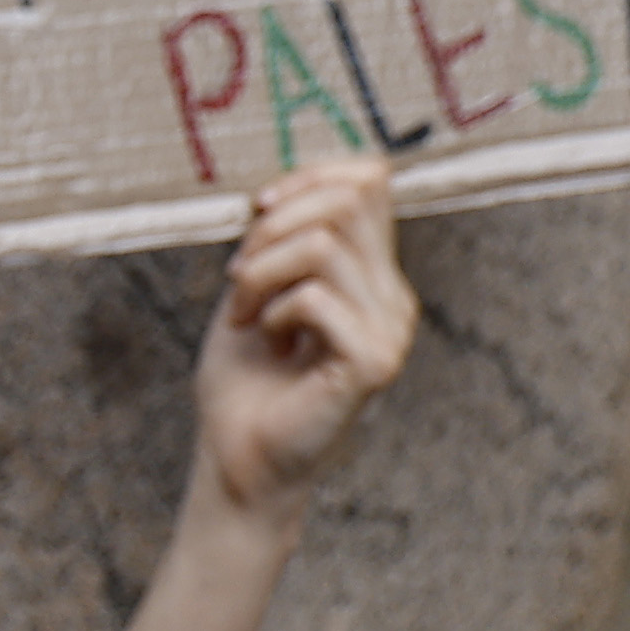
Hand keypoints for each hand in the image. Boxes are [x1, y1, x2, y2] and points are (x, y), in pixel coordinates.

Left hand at [193, 154, 414, 522]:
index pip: (370, 182)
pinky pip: (316, 298)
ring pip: (324, 247)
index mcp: (371, 274)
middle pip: (348, 202)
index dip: (311, 176)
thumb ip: (280, 237)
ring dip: (261, 272)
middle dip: (273, 226)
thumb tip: (285, 184)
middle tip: (237, 274)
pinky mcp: (372, 362)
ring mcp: (390, 330)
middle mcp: (392, 297)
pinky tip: (268, 338)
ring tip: (246, 311)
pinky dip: (274, 310)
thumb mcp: (256, 288)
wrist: (237, 455)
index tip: (258, 208)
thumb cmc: (243, 376)